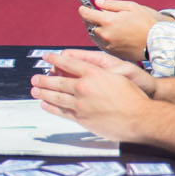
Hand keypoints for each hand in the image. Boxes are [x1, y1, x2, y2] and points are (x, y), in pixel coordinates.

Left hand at [30, 49, 155, 138]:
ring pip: (57, 96)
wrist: (140, 117)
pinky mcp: (81, 118)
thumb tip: (86, 69)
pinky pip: (62, 111)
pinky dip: (51, 107)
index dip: (56, 59)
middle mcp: (85, 87)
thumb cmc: (133, 96)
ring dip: (43, 93)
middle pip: (58, 81)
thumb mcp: (118, 74)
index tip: (47, 57)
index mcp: (94, 73)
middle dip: (44, 79)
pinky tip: (45, 104)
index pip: (70, 63)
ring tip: (34, 90)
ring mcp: (81, 103)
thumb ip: (100, 71)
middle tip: (35, 77)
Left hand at [78, 0, 164, 63]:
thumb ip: (112, 4)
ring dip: (97, 29)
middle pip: (89, 25)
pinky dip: (103, 38)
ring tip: (108, 25)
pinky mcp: (113, 53)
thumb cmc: (147, 23)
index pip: (86, 14)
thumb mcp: (131, 7)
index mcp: (109, 21)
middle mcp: (105, 34)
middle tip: (99, 14)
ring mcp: (108, 45)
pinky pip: (102, 44)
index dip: (84, 8)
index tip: (84, 7)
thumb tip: (98, 2)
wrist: (158, 42)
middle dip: (92, 19)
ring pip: (95, 35)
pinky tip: (113, 34)